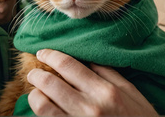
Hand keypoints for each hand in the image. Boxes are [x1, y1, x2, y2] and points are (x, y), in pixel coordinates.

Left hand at [26, 49, 157, 115]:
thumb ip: (108, 74)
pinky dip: (41, 113)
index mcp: (105, 91)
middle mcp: (89, 107)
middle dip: (36, 75)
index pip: (68, 65)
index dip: (51, 56)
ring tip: (36, 92)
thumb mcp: (131, 93)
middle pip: (50, 83)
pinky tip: (45, 109)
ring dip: (35, 96)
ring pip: (42, 106)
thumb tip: (87, 58)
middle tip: (34, 73)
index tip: (43, 53)